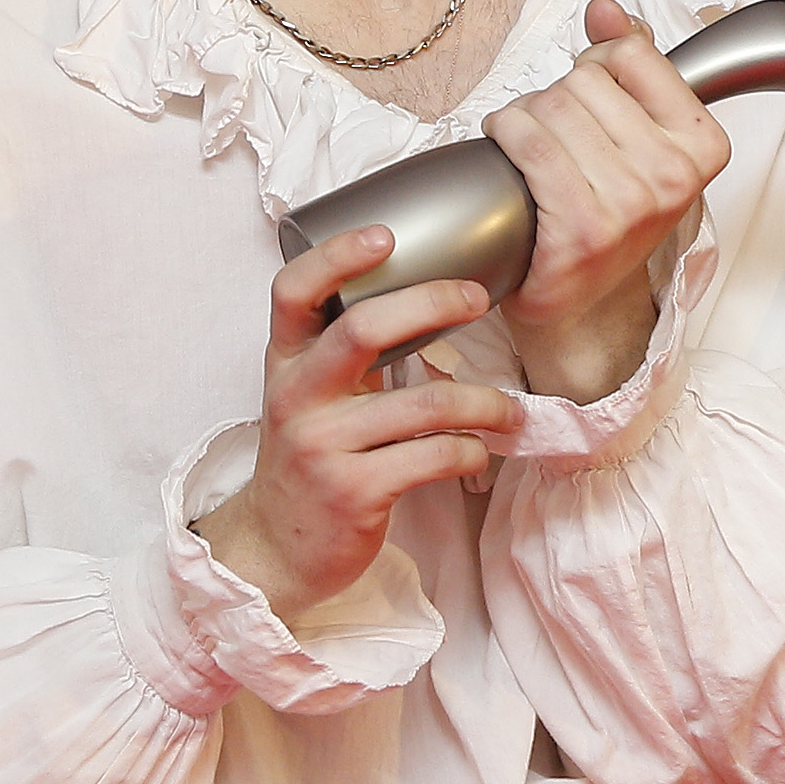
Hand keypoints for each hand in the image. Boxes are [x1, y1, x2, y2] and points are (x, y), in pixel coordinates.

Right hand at [195, 228, 516, 617]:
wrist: (276, 548)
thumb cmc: (309, 458)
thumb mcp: (308, 396)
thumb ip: (343, 351)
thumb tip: (423, 296)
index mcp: (285, 363)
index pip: (293, 292)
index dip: (336, 256)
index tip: (387, 234)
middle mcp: (297, 397)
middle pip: (363, 328)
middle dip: (432, 303)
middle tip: (477, 298)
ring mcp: (323, 446)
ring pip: (422, 404)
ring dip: (483, 403)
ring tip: (509, 410)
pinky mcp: (354, 493)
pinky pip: (433, 457)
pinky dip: (471, 450)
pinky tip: (481, 450)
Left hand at [482, 0, 730, 402]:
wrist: (576, 303)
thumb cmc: (603, 212)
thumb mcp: (636, 136)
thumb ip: (630, 64)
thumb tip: (606, 10)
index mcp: (703, 145)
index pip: (631, 55)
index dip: (597, 68)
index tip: (593, 103)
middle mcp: (673, 177)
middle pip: (583, 80)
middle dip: (555, 98)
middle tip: (555, 138)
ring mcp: (630, 206)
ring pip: (550, 107)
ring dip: (523, 119)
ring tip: (531, 152)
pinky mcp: (581, 230)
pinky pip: (529, 143)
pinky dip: (505, 136)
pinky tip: (506, 153)